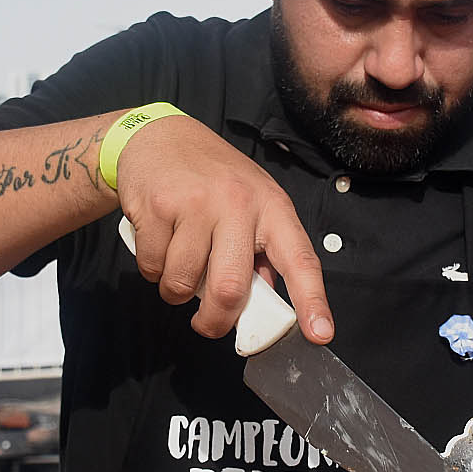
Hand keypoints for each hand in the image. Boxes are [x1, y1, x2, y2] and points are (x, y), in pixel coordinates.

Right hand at [114, 116, 332, 343]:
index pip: (300, 259)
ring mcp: (195, 203)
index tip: (320, 334)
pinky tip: (159, 245)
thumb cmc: (212, 178)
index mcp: (271, 207)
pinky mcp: (158, 207)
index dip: (312, 301)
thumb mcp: (251, 203)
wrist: (159, 137)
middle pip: (230, 288)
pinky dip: (152, 270)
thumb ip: (261, 251)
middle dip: (215, 321)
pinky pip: (152, 267)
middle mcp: (238, 203)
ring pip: (182, 284)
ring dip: (175, 292)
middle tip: (208, 325)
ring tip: (178, 268)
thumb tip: (264, 304)